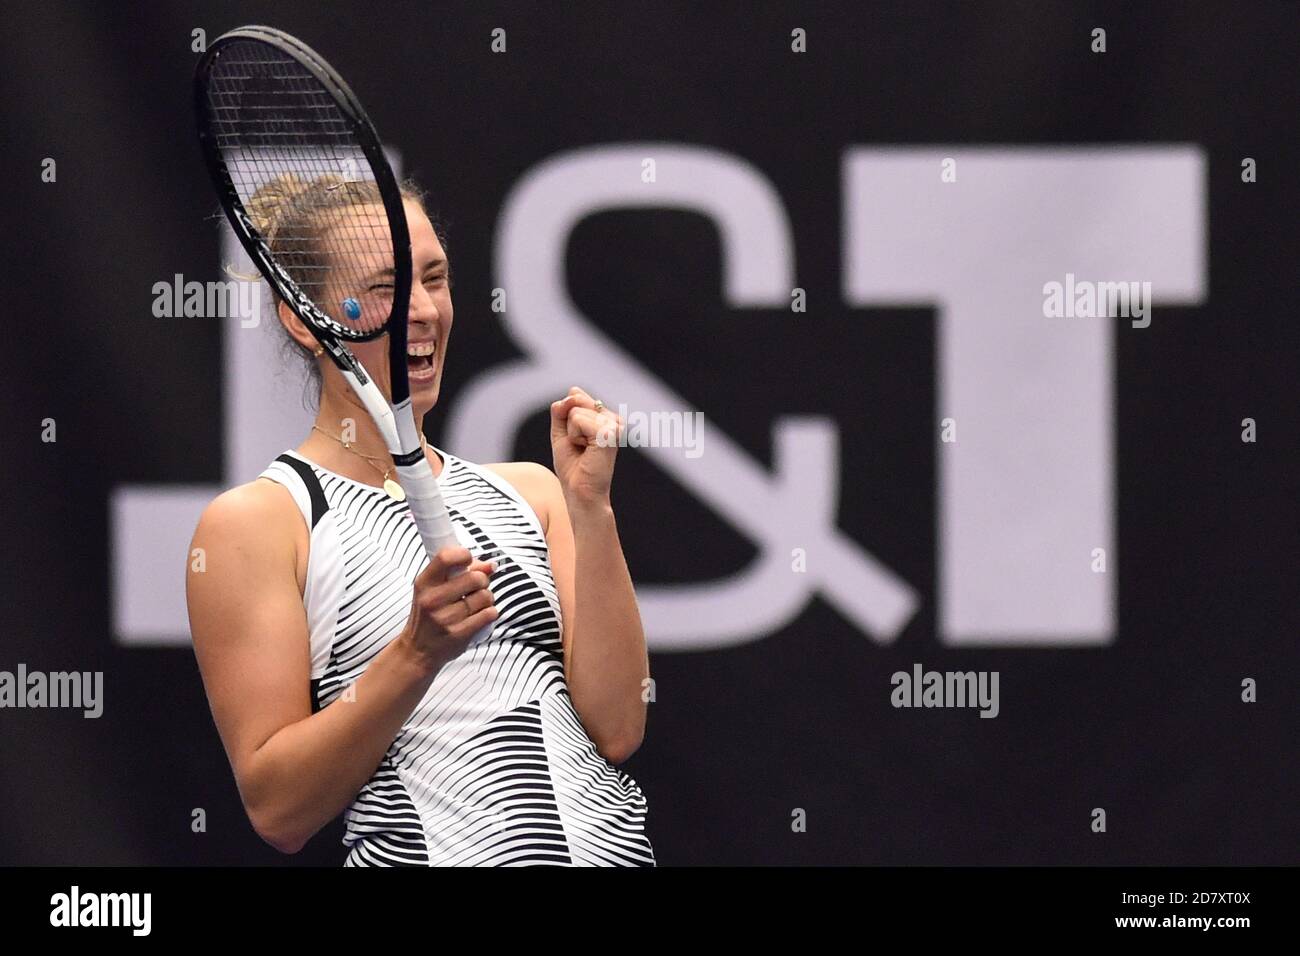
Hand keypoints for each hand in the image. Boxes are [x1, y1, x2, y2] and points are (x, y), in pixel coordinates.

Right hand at [398, 546, 496, 668]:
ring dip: (487, 598)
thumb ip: (458, 572)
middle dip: (482, 580)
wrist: (418, 650)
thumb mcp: (433, 589)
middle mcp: (432, 599)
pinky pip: (488, 614)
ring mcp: (445, 618)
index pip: (446, 557)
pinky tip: (480, 615)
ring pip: (485, 596)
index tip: (468, 561)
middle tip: (476, 587)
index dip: (464, 555)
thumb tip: (490, 565)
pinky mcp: (459, 634)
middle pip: (475, 577)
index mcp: (424, 583)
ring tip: (476, 604)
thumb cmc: (428, 615)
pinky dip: (489, 613)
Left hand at [550, 386, 622, 505]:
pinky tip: (586, 450)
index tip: (577, 439)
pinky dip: (574, 436)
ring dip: (571, 432)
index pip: (577, 396)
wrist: (579, 492)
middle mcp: (614, 419)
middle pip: (576, 400)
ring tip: (583, 449)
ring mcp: (614, 425)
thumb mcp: (562, 432)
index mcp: (607, 418)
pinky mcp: (609, 432)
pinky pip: (577, 419)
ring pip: (575, 410)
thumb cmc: (572, 466)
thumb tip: (572, 392)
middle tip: (579, 446)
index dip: (567, 418)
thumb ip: (562, 410)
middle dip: (568, 425)